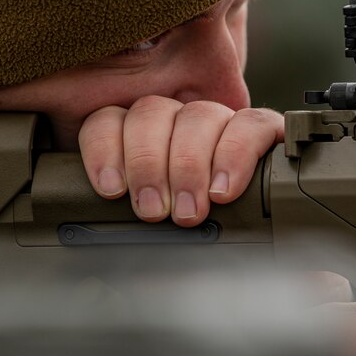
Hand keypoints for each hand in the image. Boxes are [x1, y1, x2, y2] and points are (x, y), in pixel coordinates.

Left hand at [78, 96, 282, 225]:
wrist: (261, 242)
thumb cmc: (194, 234)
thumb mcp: (150, 223)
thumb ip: (126, 211)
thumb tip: (92, 220)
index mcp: (140, 135)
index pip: (109, 120)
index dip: (104, 148)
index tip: (111, 190)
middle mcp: (177, 121)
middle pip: (151, 113)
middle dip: (147, 163)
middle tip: (153, 210)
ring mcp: (220, 121)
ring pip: (197, 116)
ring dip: (188, 164)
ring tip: (189, 210)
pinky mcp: (263, 130)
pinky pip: (249, 124)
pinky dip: (235, 154)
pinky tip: (223, 189)